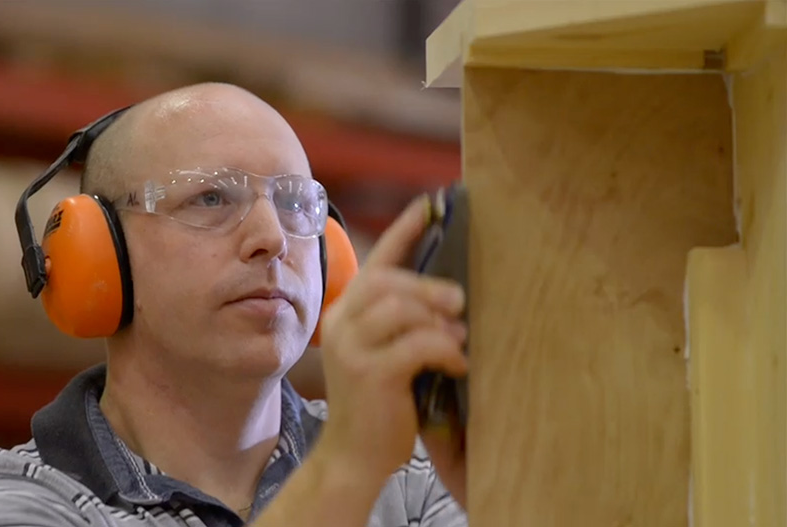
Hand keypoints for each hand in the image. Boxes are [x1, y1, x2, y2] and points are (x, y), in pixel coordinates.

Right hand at [316, 195, 468, 487]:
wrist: (353, 456)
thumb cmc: (378, 403)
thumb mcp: (385, 353)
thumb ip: (404, 323)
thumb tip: (452, 296)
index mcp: (346, 313)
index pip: (377, 261)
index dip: (404, 230)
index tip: (432, 204)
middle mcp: (342, 324)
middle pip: (388, 281)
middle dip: (429, 286)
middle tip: (460, 301)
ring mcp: (351, 348)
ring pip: (401, 308)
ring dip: (438, 319)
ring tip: (459, 339)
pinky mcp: (369, 373)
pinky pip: (416, 345)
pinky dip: (444, 351)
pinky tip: (457, 366)